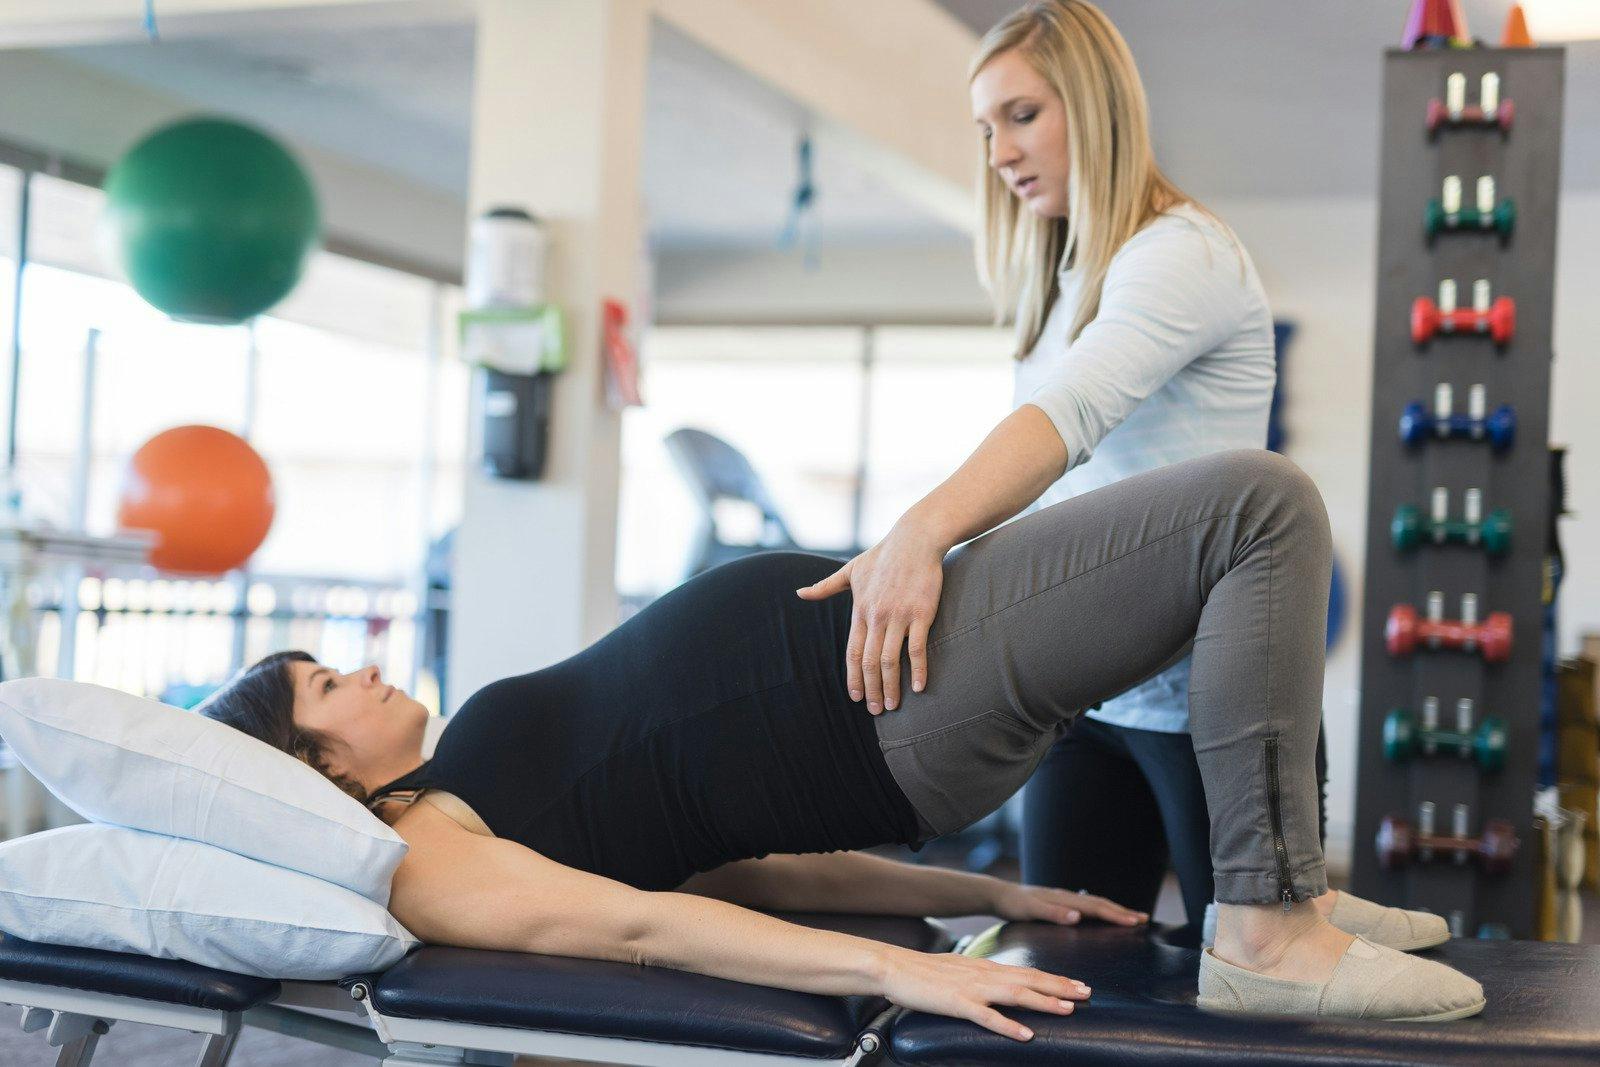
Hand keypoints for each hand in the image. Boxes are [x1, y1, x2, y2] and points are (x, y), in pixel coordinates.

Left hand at [795, 520, 947, 713]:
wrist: (915, 539)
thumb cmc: (883, 555)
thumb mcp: (850, 570)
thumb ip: (825, 587)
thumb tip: (799, 594)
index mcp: (860, 610)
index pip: (852, 652)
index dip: (853, 677)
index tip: (855, 697)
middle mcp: (876, 617)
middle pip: (869, 662)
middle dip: (871, 690)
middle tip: (875, 711)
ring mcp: (899, 616)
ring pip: (890, 660)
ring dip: (891, 687)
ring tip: (892, 705)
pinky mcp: (921, 613)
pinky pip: (916, 648)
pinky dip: (917, 670)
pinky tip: (919, 687)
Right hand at [875, 944, 1088, 1041]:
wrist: (894, 966)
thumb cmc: (924, 972)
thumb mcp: (960, 970)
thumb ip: (982, 977)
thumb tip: (1000, 984)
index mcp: (986, 968)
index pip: (1029, 971)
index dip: (1056, 978)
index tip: (1079, 984)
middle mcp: (984, 975)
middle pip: (1030, 979)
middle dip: (1061, 987)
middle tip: (1087, 993)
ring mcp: (972, 989)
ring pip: (1015, 994)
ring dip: (1044, 1002)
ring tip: (1067, 1010)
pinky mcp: (957, 1003)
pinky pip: (987, 1017)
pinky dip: (1008, 1026)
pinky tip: (1026, 1034)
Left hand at [991, 882, 1148, 927]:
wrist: (1000, 894)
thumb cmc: (1014, 904)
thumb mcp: (1030, 910)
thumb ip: (1053, 913)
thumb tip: (1078, 915)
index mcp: (1064, 899)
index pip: (1096, 908)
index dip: (1116, 915)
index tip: (1135, 921)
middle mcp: (1068, 896)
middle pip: (1100, 903)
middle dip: (1123, 911)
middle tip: (1144, 919)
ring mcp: (1065, 898)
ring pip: (1095, 903)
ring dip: (1114, 909)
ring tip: (1132, 916)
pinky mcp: (1060, 902)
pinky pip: (1087, 906)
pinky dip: (1101, 909)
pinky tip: (1103, 914)